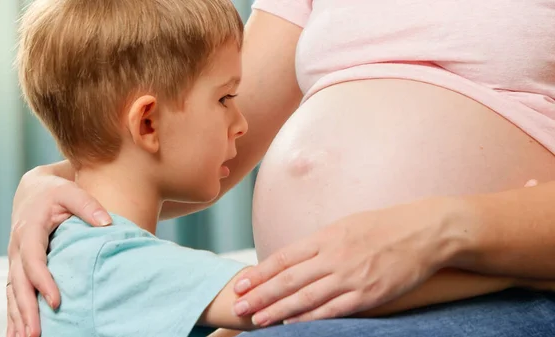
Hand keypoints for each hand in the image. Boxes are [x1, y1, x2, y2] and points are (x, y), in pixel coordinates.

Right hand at [6, 164, 110, 336]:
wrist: (33, 192)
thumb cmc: (56, 193)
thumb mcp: (71, 192)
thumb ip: (88, 205)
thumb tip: (107, 223)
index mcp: (29, 230)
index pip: (33, 260)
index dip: (43, 281)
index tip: (57, 301)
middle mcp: (17, 247)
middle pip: (19, 283)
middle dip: (27, 309)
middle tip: (36, 334)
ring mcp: (14, 259)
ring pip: (13, 292)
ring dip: (17, 317)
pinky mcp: (17, 268)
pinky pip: (13, 293)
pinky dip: (13, 314)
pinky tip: (18, 333)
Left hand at [232, 197, 471, 326]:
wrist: (425, 231)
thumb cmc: (385, 226)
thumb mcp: (347, 225)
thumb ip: (321, 242)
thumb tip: (296, 258)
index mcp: (326, 237)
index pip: (284, 258)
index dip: (260, 272)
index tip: (240, 283)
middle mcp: (333, 256)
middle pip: (289, 280)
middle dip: (260, 294)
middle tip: (238, 306)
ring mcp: (350, 276)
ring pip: (306, 298)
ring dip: (278, 310)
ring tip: (256, 319)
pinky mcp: (368, 294)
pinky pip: (333, 310)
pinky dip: (310, 319)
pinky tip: (292, 325)